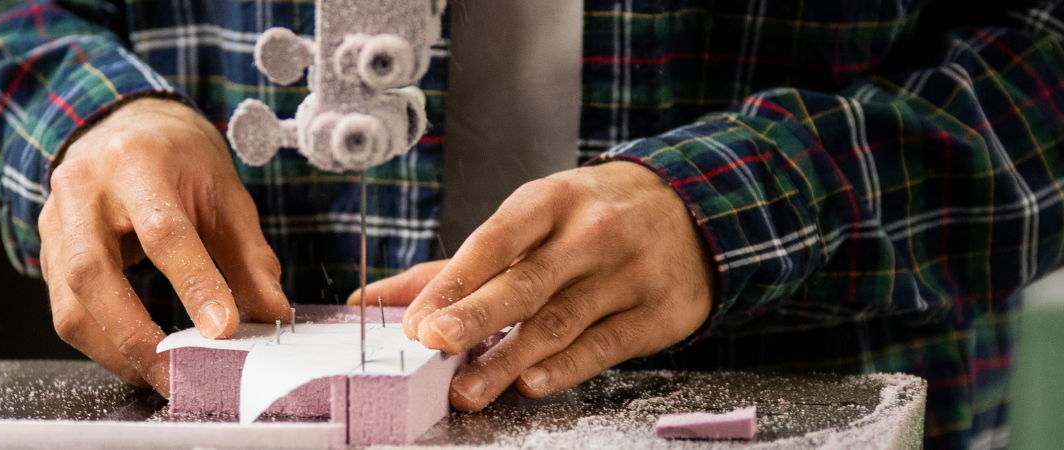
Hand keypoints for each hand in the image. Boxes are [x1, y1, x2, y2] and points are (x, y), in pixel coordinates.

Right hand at [40, 98, 291, 395]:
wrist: (124, 127)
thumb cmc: (177, 159)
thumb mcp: (224, 192)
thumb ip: (249, 255)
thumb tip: (270, 313)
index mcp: (136, 161)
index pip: (163, 231)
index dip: (194, 285)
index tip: (223, 329)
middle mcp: (84, 188)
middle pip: (94, 273)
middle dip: (137, 336)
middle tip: (179, 374)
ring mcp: (56, 221)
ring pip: (71, 303)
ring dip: (115, 351)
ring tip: (160, 376)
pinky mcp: (46, 252)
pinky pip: (65, 311)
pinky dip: (101, 344)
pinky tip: (135, 358)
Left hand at [358, 161, 712, 410]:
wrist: (691, 209)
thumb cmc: (589, 217)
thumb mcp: (529, 219)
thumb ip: (454, 267)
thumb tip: (371, 300)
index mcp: (549, 201)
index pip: (493, 241)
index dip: (453, 282)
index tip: (416, 321)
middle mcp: (590, 233)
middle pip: (525, 281)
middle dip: (477, 315)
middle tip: (435, 344)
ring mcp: (628, 273)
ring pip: (561, 320)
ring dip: (510, 358)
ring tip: (469, 390)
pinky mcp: (658, 312)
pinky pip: (606, 344)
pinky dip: (567, 366)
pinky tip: (533, 382)